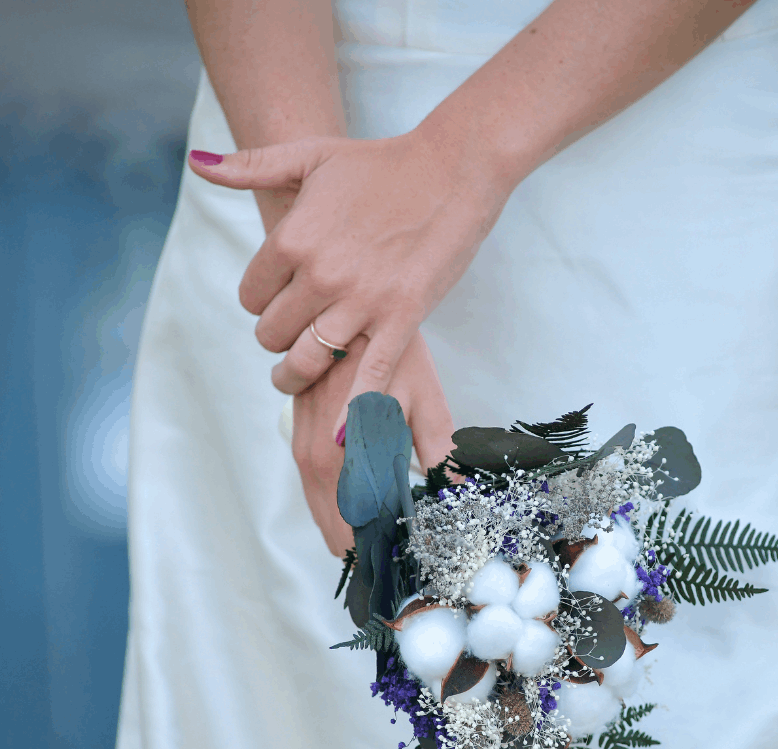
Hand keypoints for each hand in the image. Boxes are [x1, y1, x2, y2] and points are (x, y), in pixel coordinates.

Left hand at [188, 128, 508, 435]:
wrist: (452, 169)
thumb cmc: (382, 163)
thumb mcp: (310, 155)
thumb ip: (251, 166)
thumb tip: (198, 164)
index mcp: (294, 237)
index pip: (251, 293)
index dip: (258, 302)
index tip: (273, 302)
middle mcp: (321, 274)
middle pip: (273, 332)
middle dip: (274, 340)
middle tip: (286, 340)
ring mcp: (361, 301)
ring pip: (307, 360)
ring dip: (295, 375)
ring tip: (295, 376)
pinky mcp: (400, 320)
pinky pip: (369, 376)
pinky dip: (353, 411)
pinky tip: (341, 438)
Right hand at [292, 332, 455, 556]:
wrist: (346, 310)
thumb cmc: (396, 357)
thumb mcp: (428, 405)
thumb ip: (443, 459)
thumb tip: (462, 502)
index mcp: (354, 462)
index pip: (366, 537)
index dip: (389, 560)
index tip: (411, 572)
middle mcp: (321, 464)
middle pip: (341, 537)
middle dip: (372, 558)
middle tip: (403, 568)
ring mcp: (304, 453)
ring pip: (326, 519)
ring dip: (353, 538)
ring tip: (388, 551)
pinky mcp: (299, 442)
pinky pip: (317, 496)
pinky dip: (339, 514)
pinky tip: (367, 519)